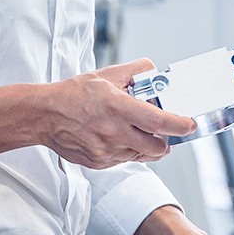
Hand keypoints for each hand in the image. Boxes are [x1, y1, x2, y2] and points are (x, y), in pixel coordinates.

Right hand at [40, 59, 196, 168]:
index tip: (189, 124)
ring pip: (142, 155)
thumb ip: (134, 71)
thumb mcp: (105, 75)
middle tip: (162, 131)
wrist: (44, 116)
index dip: (179, 125)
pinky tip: (115, 137)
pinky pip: (124, 160)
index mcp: (117, 107)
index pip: (158, 121)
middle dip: (165, 141)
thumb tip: (155, 71)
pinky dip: (127, 150)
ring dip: (145, 146)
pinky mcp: (99, 163)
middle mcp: (114, 132)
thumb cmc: (73, 94)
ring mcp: (106, 151)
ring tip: (132, 131)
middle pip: (157, 147)